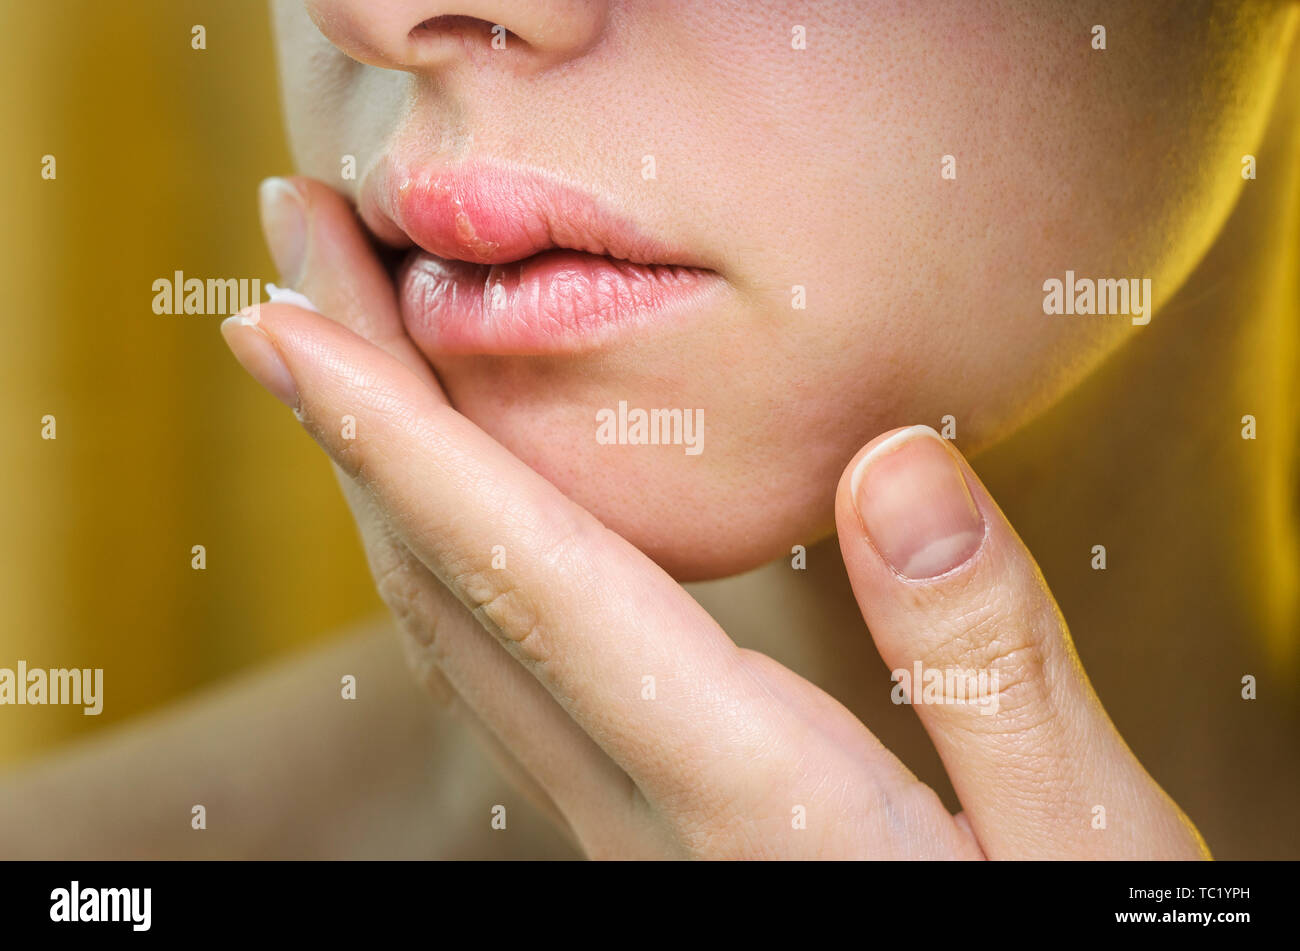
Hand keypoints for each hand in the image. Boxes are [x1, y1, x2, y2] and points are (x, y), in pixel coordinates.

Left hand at [221, 176, 1209, 858]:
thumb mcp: (1075, 843)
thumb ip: (986, 663)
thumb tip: (896, 464)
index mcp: (749, 800)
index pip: (535, 581)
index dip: (401, 442)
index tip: (290, 325)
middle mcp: (645, 812)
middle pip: (452, 588)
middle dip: (356, 417)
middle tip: (289, 263)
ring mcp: (628, 825)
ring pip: (456, 628)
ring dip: (384, 475)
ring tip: (351, 343)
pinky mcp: (647, 821)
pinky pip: (503, 663)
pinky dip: (447, 547)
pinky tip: (455, 493)